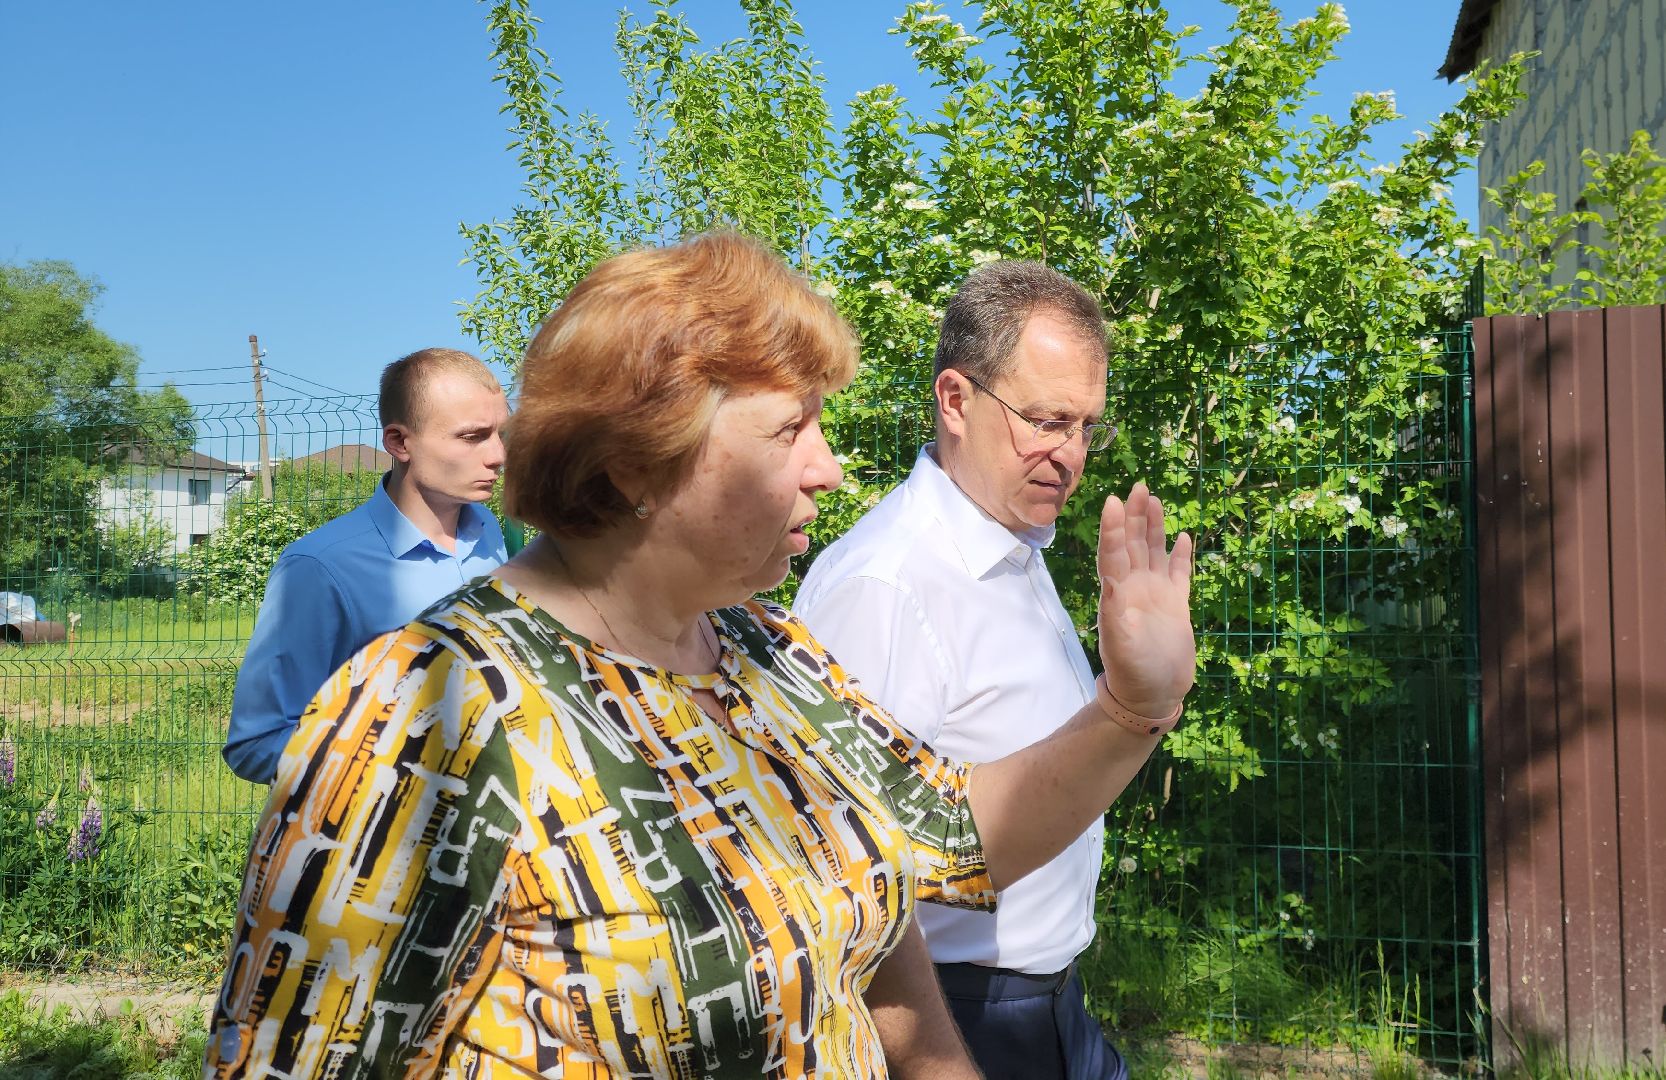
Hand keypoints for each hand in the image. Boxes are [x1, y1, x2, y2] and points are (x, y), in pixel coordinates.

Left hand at [1095, 482, 1195, 716]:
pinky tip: (1182, 536)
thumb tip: (1110, 584)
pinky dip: (1179, 554)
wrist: (1152, 696)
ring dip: (1152, 526)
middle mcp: (1135, 588)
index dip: (1113, 528)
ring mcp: (1156, 595)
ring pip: (1153, 552)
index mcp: (1117, 594)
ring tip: (1154, 499)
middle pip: (1133, 543)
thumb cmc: (1133, 672)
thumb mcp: (1121, 643)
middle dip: (1134, 515)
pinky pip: (1179, 573)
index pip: (1113, 553)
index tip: (1114, 501)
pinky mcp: (1177, 605)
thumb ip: (1116, 614)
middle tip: (1138, 486)